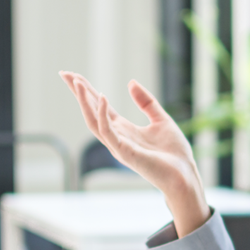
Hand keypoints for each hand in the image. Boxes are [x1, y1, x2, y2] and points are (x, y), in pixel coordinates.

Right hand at [59, 71, 210, 236]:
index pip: (100, 107)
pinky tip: (103, 97)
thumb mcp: (161, 119)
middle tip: (65, 73)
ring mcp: (118, 146)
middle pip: (91, 111)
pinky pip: (108, 132)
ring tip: (77, 82)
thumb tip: (130, 82)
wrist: (184, 175)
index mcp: (124, 129)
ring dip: (84, 101)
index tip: (74, 75)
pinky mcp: (124, 153)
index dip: (87, 91)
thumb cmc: (174, 153)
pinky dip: (103, 115)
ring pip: (93, 122)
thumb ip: (146, 102)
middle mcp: (117, 137)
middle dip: (78, 93)